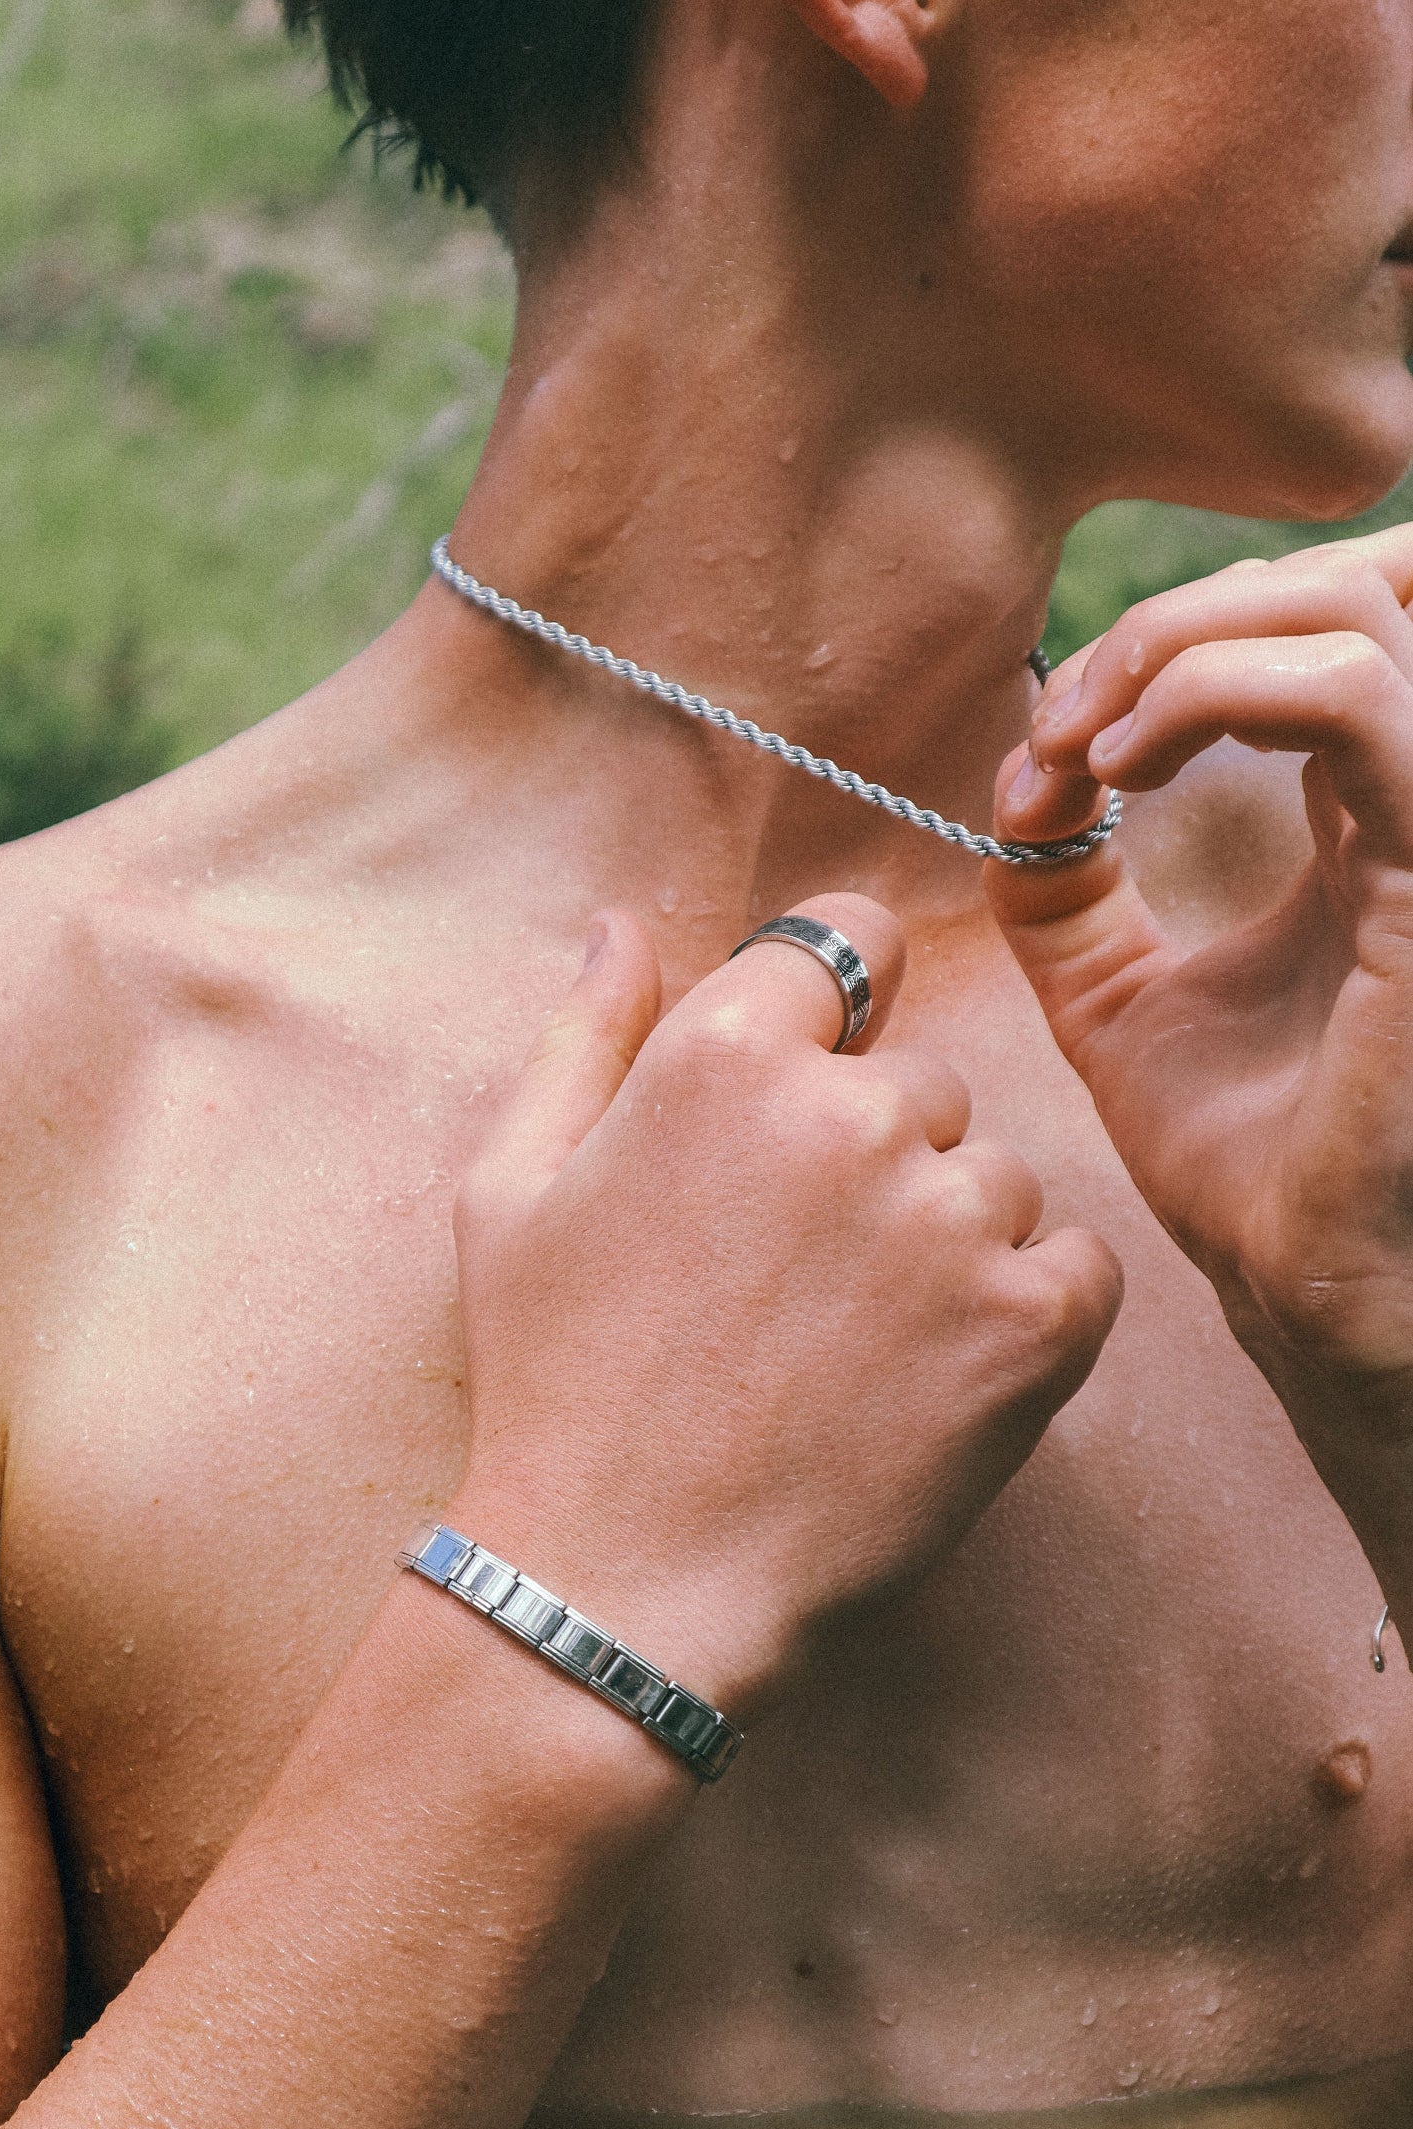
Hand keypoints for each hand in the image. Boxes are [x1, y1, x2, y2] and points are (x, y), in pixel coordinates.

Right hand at [447, 896, 1122, 1716]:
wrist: (626, 1582)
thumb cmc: (556, 1382)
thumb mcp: (511, 1191)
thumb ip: (585, 1036)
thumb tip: (621, 924)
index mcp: (724, 1054)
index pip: (851, 939)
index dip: (837, 1003)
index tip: (815, 1080)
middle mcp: (851, 1111)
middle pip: (922, 1079)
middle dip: (872, 1153)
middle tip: (791, 1277)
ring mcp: (951, 1216)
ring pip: (996, 1175)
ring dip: (946, 1238)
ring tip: (849, 1347)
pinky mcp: (1034, 1323)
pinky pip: (1075, 1263)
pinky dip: (1024, 1310)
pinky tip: (926, 1376)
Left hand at [990, 527, 1412, 1468]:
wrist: (1302, 1284)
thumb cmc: (1238, 1161)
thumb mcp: (1117, 1001)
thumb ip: (1065, 895)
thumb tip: (1015, 789)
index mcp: (1371, 819)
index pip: (1309, 633)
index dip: (1169, 645)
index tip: (1045, 751)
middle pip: (1344, 584)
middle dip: (1172, 623)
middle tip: (1060, 729)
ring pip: (1355, 608)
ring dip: (1184, 643)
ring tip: (1085, 747)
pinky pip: (1364, 696)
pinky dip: (1219, 691)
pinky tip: (1123, 769)